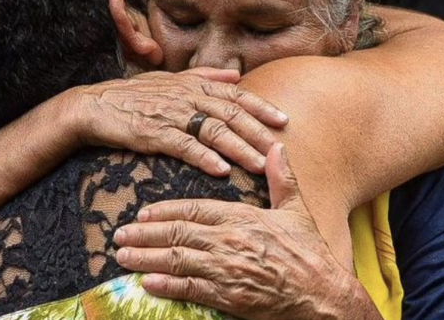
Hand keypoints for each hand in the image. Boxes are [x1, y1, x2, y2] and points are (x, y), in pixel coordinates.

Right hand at [71, 69, 287, 174]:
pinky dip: (204, 158)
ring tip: (258, 164)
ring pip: (213, 130)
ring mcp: (170, 114)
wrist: (93, 106)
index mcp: (193, 84)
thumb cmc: (133, 95)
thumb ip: (205, 76)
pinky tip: (221, 171)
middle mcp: (186, 96)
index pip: (235, 94)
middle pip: (231, 113)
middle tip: (280, 149)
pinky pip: (184, 146)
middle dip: (258, 132)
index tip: (283, 120)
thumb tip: (236, 74)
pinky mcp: (154, 133)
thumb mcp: (170, 79)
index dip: (261, 107)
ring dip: (239, 149)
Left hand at [114, 144, 381, 319]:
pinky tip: (147, 282)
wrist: (323, 295)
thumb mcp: (297, 210)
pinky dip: (168, 285)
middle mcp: (231, 241)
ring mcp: (228, 270)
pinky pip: (192, 289)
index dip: (166, 210)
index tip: (144, 211)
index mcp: (244, 217)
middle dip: (145, 233)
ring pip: (178, 261)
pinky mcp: (229, 297)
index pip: (196, 209)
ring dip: (146, 258)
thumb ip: (282, 178)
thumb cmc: (310, 252)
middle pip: (178, 234)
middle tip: (120, 233)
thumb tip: (277, 146)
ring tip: (122, 256)